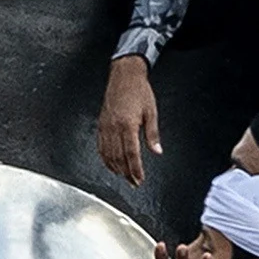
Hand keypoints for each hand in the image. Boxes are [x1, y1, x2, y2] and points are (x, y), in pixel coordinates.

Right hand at [99, 57, 160, 185]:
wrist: (124, 75)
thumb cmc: (139, 91)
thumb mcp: (151, 112)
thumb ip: (152, 134)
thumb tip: (157, 151)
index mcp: (127, 125)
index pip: (131, 154)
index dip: (135, 169)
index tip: (139, 179)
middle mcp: (114, 127)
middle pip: (119, 157)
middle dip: (126, 173)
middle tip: (134, 182)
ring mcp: (105, 126)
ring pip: (108, 154)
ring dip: (116, 168)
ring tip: (124, 176)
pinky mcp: (101, 124)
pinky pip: (101, 146)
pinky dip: (105, 158)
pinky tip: (110, 164)